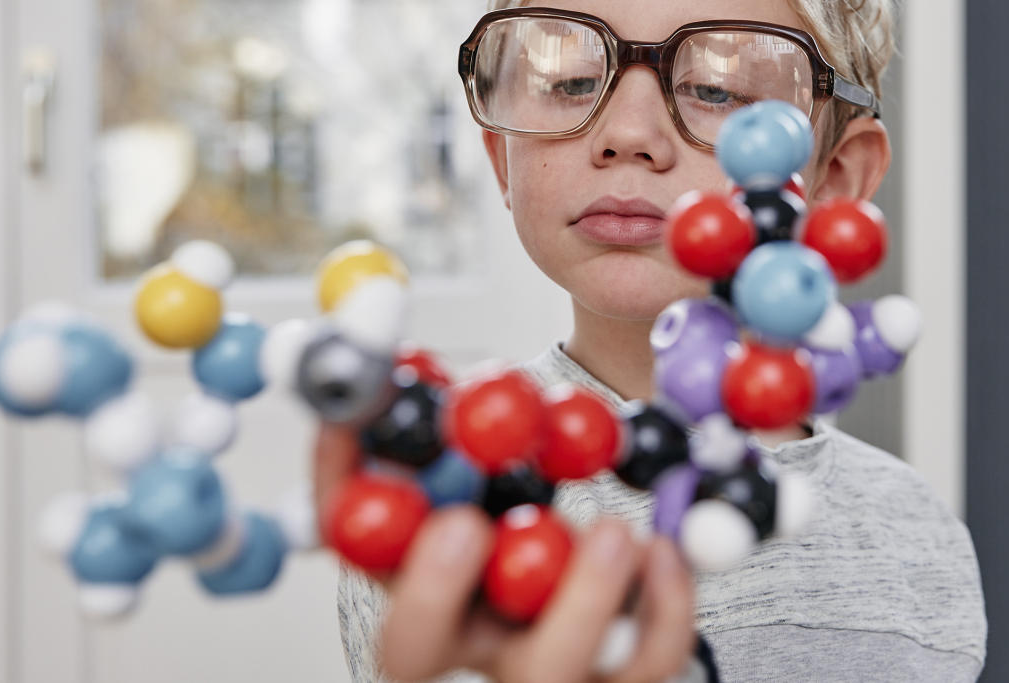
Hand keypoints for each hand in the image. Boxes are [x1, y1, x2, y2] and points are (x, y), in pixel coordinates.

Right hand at [316, 426, 696, 682]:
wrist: (620, 551)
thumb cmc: (538, 500)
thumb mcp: (498, 450)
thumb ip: (465, 414)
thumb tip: (418, 357)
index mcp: (417, 568)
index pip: (353, 541)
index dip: (343, 488)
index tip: (355, 429)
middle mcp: (468, 630)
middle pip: (414, 647)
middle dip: (428, 588)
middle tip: (463, 525)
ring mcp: (541, 663)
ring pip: (542, 670)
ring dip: (578, 598)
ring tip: (613, 531)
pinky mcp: (621, 677)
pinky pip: (642, 664)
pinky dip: (661, 605)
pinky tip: (664, 551)